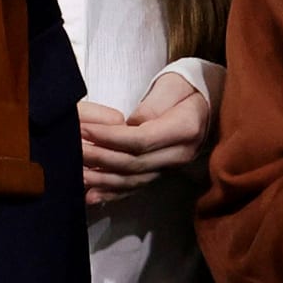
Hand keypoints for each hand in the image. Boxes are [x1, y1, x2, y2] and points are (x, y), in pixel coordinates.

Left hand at [80, 74, 210, 202]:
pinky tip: (91, 196)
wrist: (210, 104)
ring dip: (102, 179)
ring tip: (74, 173)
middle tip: (72, 148)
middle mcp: (179, 155)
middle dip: (99, 158)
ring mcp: (171, 168)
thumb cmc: (188, 88)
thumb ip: (153, 105)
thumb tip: (131, 125)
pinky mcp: (162, 173)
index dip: (110, 138)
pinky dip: (113, 194)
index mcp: (184, 130)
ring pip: (133, 180)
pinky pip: (136, 187)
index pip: (141, 140)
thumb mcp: (173, 86)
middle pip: (134, 163)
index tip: (84, 130)